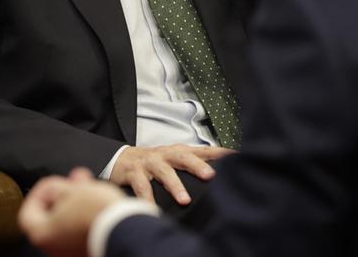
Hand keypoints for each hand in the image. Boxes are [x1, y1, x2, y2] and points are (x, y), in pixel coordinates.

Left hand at [19, 168, 125, 256]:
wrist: (124, 229)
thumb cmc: (96, 212)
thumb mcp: (71, 190)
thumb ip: (56, 188)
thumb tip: (53, 189)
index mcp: (42, 234)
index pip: (28, 212)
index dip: (38, 193)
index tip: (51, 182)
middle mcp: (53, 247)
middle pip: (50, 216)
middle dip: (62, 194)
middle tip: (72, 179)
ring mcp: (71, 250)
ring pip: (67, 221)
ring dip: (75, 200)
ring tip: (88, 184)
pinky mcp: (87, 248)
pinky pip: (81, 228)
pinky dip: (85, 212)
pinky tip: (96, 198)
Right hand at [109, 143, 232, 204]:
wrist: (122, 159)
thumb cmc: (155, 161)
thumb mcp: (175, 158)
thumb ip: (195, 162)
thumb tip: (221, 172)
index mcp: (179, 151)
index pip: (203, 150)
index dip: (219, 153)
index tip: (235, 157)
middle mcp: (166, 154)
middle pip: (184, 157)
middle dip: (198, 166)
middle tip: (211, 175)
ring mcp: (151, 163)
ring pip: (165, 173)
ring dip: (175, 186)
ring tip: (185, 200)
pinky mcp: (134, 173)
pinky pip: (142, 187)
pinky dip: (147, 198)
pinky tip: (153, 208)